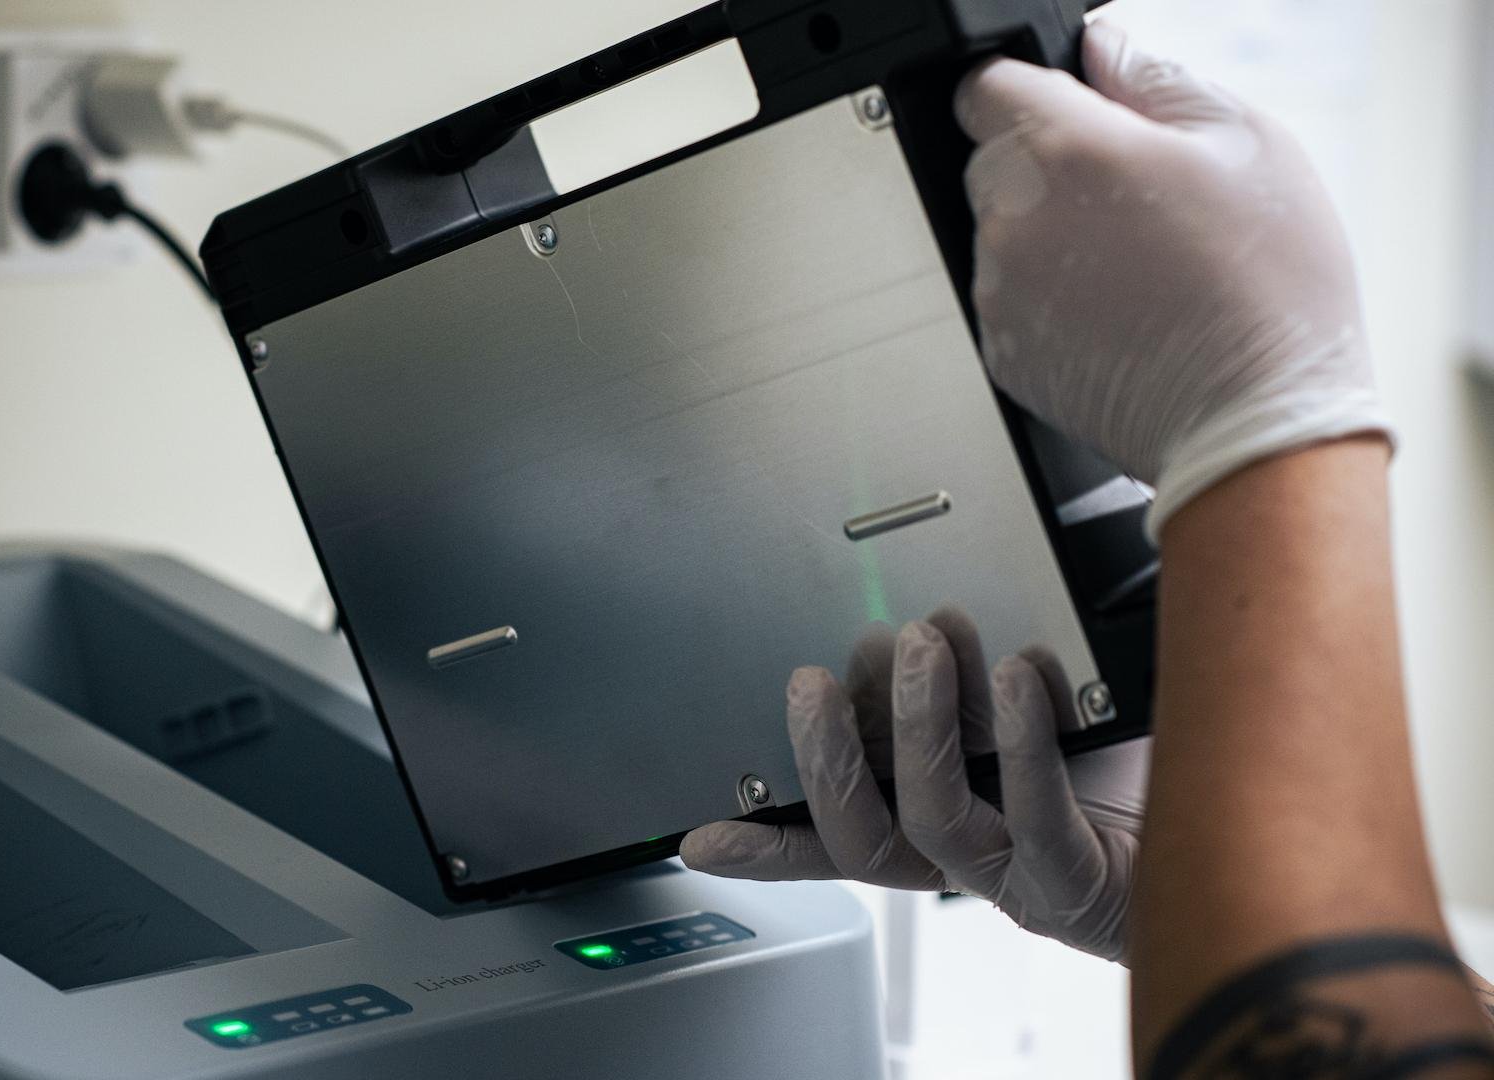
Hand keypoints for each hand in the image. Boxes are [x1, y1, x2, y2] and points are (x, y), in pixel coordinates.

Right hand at [679, 609, 1143, 962]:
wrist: (1260, 816)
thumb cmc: (1150, 763)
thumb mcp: (1039, 707)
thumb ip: (979, 677)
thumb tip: (919, 614)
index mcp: (952, 827)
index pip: (841, 838)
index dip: (767, 842)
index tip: (702, 834)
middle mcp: (977, 863)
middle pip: (867, 839)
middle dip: (827, 754)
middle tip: (820, 677)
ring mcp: (1026, 878)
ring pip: (933, 819)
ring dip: (917, 725)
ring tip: (930, 642)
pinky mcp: (1086, 878)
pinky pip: (1033, 817)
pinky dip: (1018, 740)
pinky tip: (1021, 674)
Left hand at [957, 22, 1391, 538]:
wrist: (1255, 418)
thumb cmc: (1269, 289)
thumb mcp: (1247, 142)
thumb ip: (1155, 80)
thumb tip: (1103, 50)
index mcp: (1068, 151)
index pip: (984, 87)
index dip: (1027, 90)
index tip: (1064, 108)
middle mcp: (1016, 220)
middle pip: (990, 158)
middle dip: (1045, 163)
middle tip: (1130, 196)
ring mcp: (1001, 291)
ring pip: (998, 232)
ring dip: (1047, 232)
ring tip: (1135, 262)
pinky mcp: (1002, 352)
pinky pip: (1007, 298)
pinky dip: (1047, 296)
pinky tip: (1117, 308)